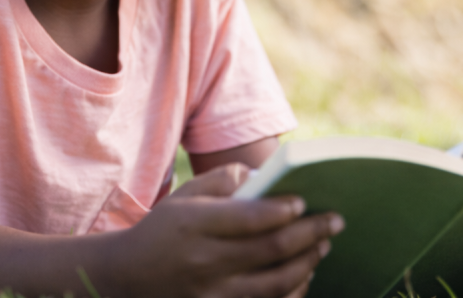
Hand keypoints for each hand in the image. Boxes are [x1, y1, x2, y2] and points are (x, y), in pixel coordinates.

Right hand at [118, 163, 344, 297]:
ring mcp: (213, 293)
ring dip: (307, 263)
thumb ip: (220, 182)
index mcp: (195, 225)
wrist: (127, 278)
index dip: (281, 211)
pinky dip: (292, 291)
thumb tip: (260, 175)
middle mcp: (205, 261)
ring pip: (275, 283)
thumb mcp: (183, 197)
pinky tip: (304, 274)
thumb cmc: (163, 230)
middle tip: (335, 221)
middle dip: (310, 234)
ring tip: (323, 245)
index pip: (248, 218)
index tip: (304, 202)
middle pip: (270, 251)